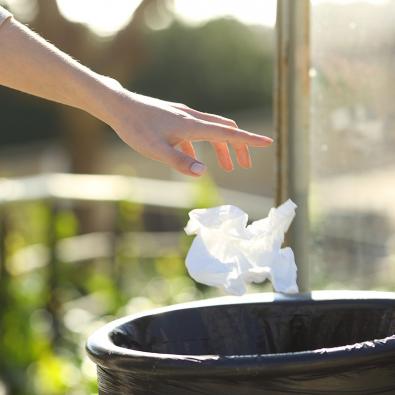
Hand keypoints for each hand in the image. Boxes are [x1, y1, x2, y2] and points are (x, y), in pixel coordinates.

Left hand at [107, 91, 272, 176]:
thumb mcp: (156, 150)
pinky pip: (198, 131)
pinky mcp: (175, 117)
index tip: (267, 143)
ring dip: (223, 147)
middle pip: (225, 129)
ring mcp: (184, 116)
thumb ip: (179, 161)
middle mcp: (192, 118)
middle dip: (239, 146)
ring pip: (213, 130)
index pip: (228, 133)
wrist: (118, 107)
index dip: (249, 140)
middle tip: (245, 164)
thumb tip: (204, 172)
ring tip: (227, 167)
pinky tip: (196, 158)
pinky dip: (205, 144)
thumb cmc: (135, 128)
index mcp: (192, 126)